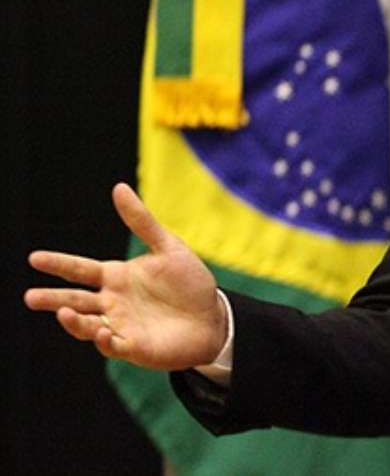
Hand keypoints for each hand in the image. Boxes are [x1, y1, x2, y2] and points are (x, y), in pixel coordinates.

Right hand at [25, 182, 227, 370]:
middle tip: (30, 297)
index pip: (81, 270)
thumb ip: (141, 221)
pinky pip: (112, 346)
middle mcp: (113, 303)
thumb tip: (119, 188)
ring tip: (62, 312)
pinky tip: (103, 332)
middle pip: (75, 301)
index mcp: (117, 277)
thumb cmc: (189, 282)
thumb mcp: (168, 247)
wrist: (213, 317)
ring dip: (73, 321)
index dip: (58, 264)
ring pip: (87, 326)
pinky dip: (104, 340)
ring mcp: (121, 326)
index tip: (34, 258)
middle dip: (52, 300)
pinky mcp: (134, 347)